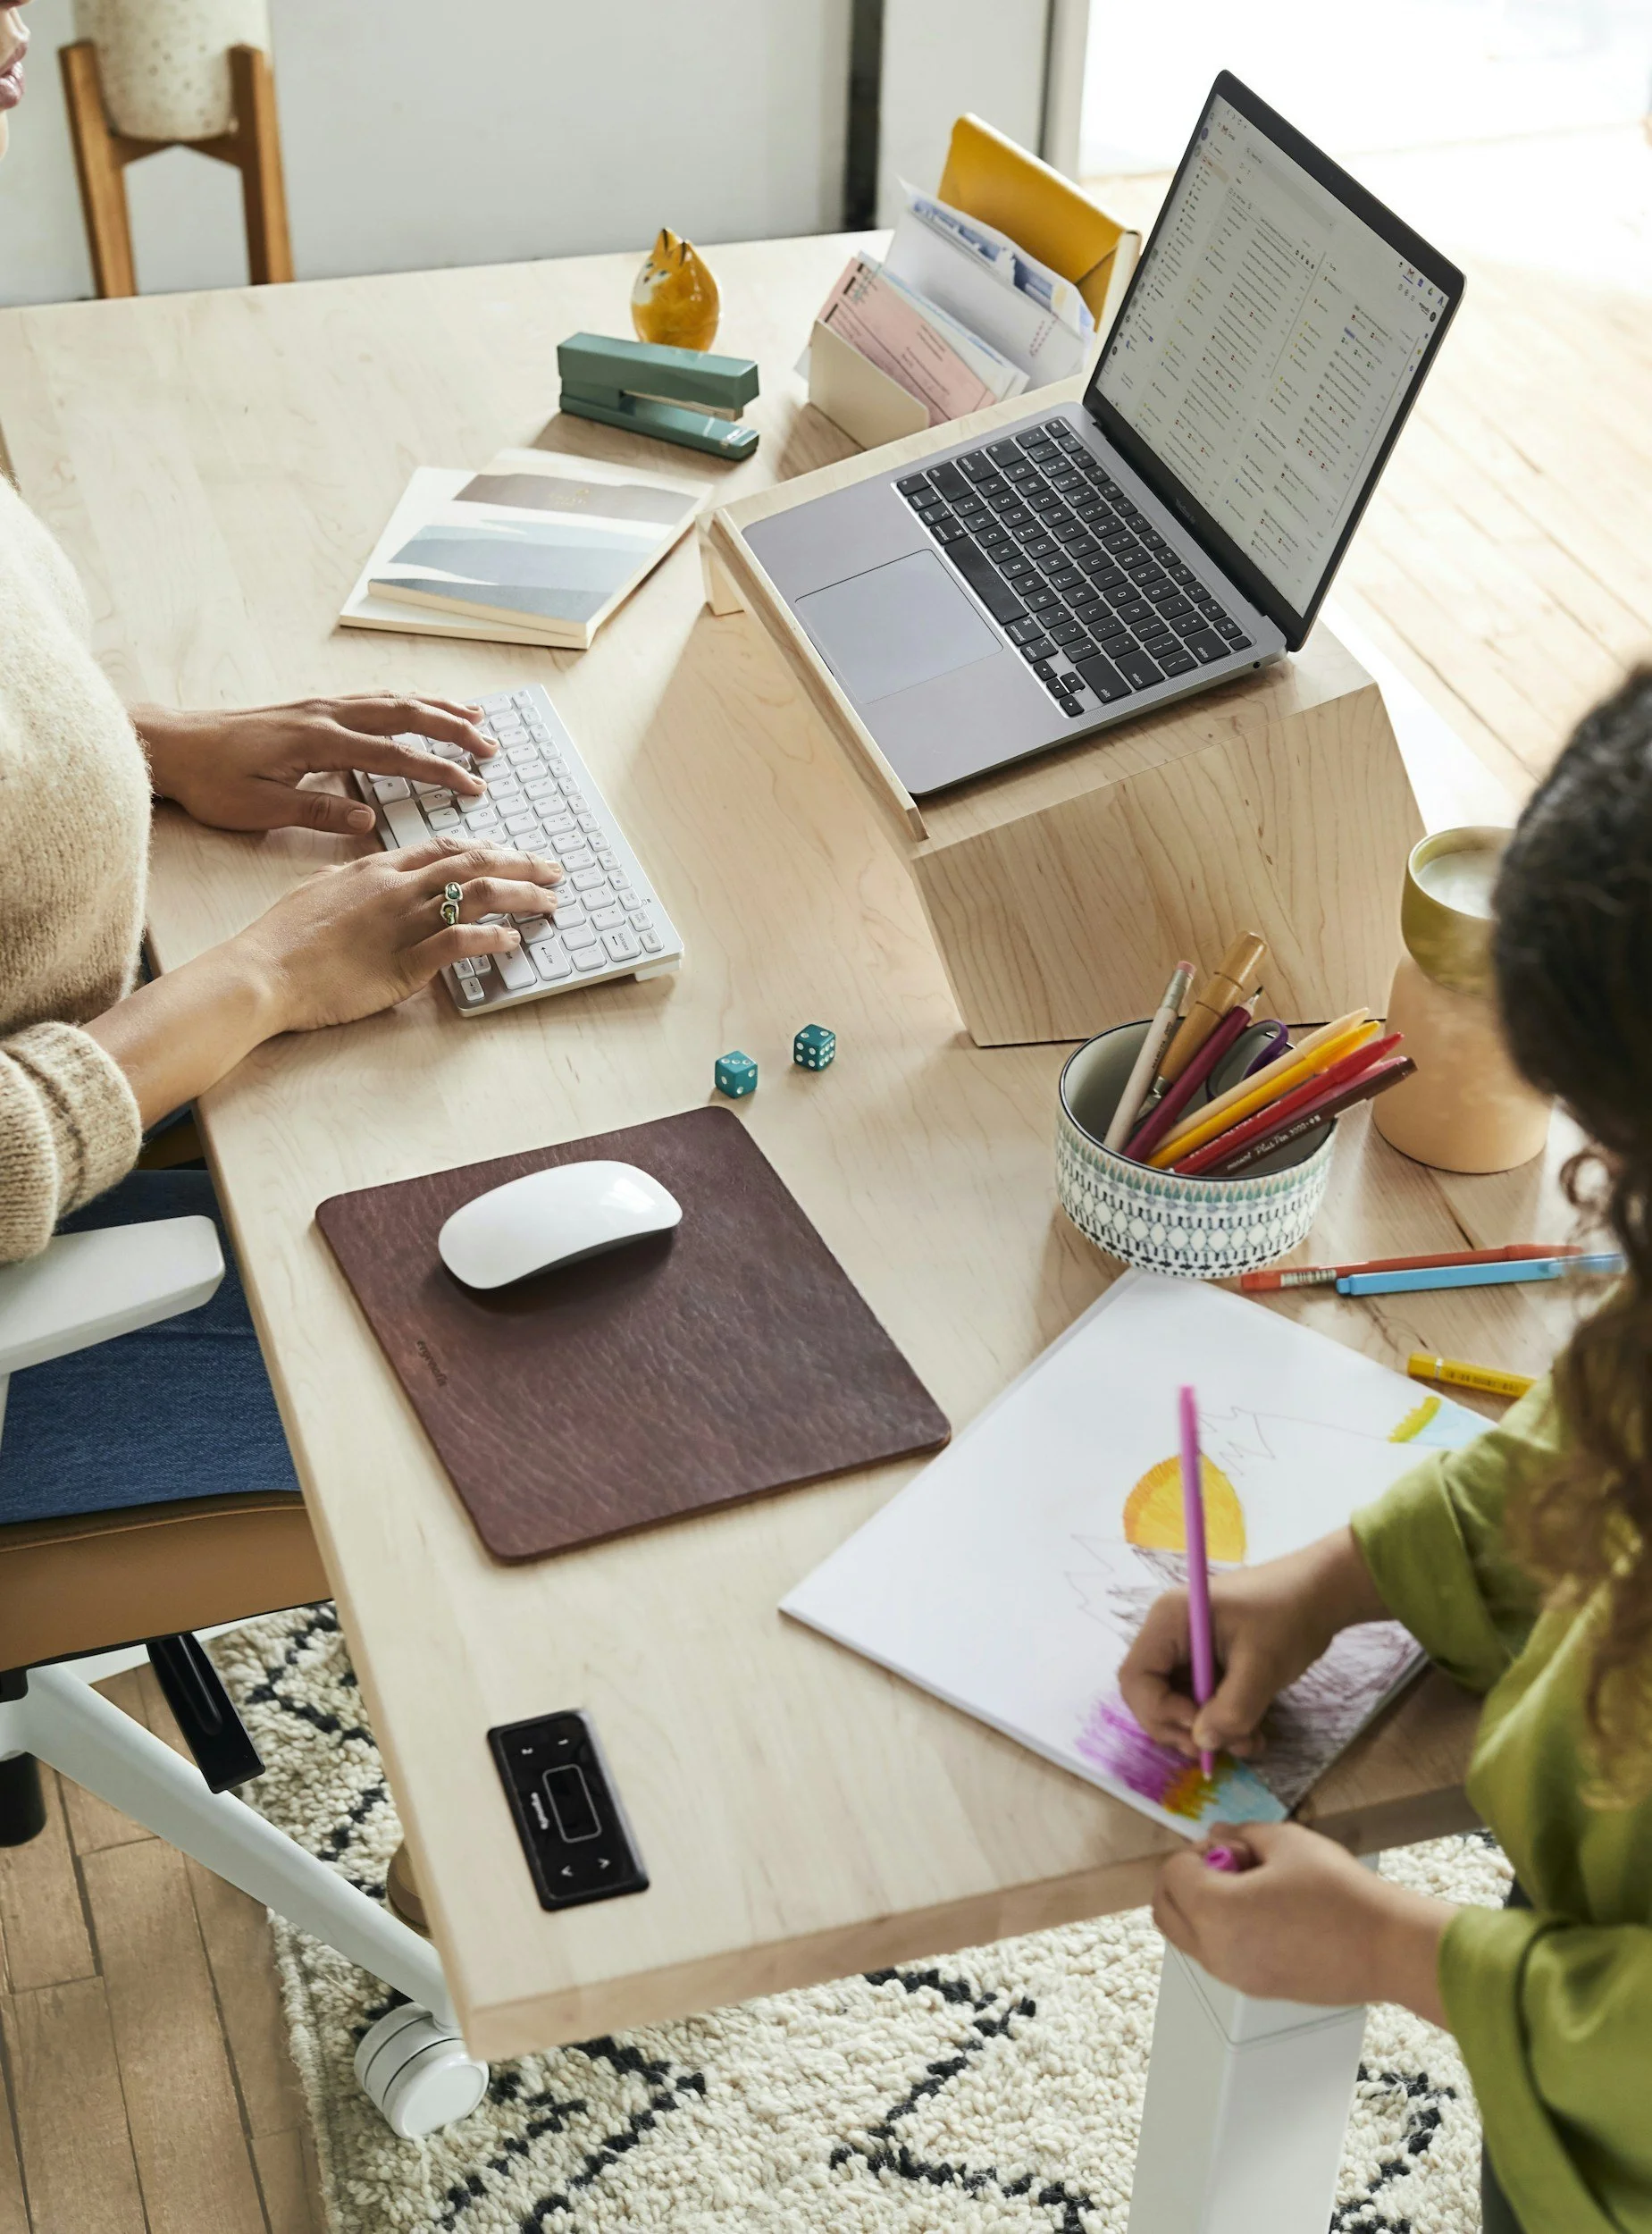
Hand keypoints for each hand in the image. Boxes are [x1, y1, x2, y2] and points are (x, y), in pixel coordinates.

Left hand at [134, 694, 500, 836]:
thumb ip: (317, 810)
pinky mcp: (313, 709)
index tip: (472, 785)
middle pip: (404, 714)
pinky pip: (372, 699)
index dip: (438, 770)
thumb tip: (367, 816)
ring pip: (391, 699)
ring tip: (475, 718)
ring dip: (436, 707)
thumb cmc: (213, 781)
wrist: (175, 746)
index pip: (394, 754)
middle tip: (490, 747)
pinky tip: (421, 707)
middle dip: (452, 729)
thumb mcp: (260, 808)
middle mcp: (326, 716)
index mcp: (318, 742)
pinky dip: (406, 702)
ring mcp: (320, 707)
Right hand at [233, 834, 562, 1034]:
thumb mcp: (320, 889)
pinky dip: (492, 939)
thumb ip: (355, 880)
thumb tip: (373, 875)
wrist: (262, 971)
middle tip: (553, 871)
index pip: (445, 848)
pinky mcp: (404, 963)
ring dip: (520, 898)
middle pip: (472, 864)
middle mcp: (396, 888)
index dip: (487, 849)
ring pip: (476, 896)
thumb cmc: (282, 937)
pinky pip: (459, 943)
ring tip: (549, 903)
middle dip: (521, 865)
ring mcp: (402, 923)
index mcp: (377, 868)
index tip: (513, 854)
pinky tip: (513, 941)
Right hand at [1118, 1527, 1389, 1761]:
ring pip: (1179, 1704)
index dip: (1159, 1712)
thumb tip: (1203, 1743)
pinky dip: (1222, 1722)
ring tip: (1248, 1743)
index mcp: (1170, 1621)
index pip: (1137, 1678)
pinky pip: (1202, 1701)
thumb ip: (1232, 1710)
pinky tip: (1252, 1733)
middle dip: (1182, 1728)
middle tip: (1217, 1751)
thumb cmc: (1289, 1616)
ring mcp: (1190, 1649)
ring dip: (1208, 1732)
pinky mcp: (1211, 1662)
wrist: (1325, 1592)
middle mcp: (1171, 1634)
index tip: (1199, 1730)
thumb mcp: (1262, 1665)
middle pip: (1152, 1695)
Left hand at [1153, 1821, 1453, 2019]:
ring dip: (1201, 1909)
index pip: (1171, 1875)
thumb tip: (1216, 1833)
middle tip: (1227, 1865)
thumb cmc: (1338, 1891)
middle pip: (1165, 1913)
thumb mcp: (1286, 1842)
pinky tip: (1269, 1915)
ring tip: (1253, 1889)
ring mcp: (1235, 1977)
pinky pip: (1218, 1958)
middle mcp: (1215, 1952)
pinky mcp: (1258, 1991)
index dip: (1195, 1852)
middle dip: (1183, 1882)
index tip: (1231, 1847)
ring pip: (1189, 1939)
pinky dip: (1222, 1933)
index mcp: (1214, 1911)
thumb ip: (1240, 1833)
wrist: (1386, 1947)